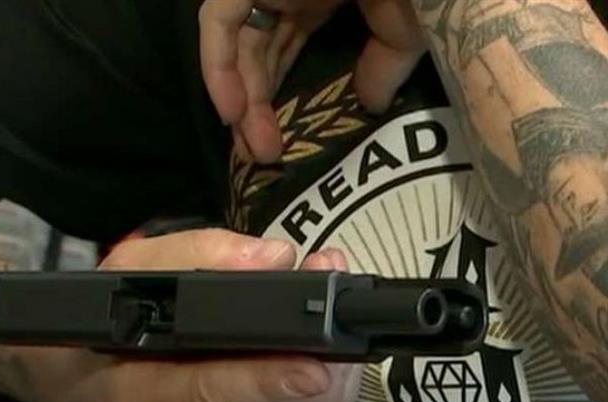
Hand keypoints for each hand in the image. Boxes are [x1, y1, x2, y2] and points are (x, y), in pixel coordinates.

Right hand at [4, 229, 359, 401]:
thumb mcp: (129, 271)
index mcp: (144, 396)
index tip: (311, 365)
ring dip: (330, 357)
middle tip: (328, 277)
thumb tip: (272, 256)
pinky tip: (305, 342)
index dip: (265, 380)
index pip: (210, 391)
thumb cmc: (101, 328)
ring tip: (318, 303)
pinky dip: (321, 375)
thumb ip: (196, 255)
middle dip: (325, 346)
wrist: (84, 386)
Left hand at [200, 0, 426, 161]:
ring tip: (250, 149)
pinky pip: (220, 19)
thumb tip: (374, 105)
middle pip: (258, 57)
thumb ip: (389, 58)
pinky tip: (231, 111)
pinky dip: (219, 64)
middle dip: (257, 108)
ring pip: (236, 45)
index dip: (279, 97)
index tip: (285, 144)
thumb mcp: (409, 20)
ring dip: (240, 98)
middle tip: (263, 156)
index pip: (285, 52)